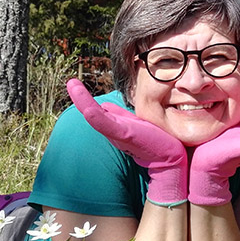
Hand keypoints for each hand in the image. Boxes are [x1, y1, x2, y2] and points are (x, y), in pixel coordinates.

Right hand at [66, 79, 188, 205]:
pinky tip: (88, 110)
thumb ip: (119, 114)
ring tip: (72, 83)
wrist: (169, 158)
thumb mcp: (134, 123)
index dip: (83, 98)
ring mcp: (117, 132)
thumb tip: (104, 104)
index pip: (95, 110)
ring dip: (82, 101)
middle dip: (79, 98)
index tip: (74, 83)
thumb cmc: (153, 141)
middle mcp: (112, 129)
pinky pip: (107, 124)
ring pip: (95, 115)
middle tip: (70, 82)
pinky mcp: (124, 135)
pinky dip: (95, 115)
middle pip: (92, 112)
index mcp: (114, 125)